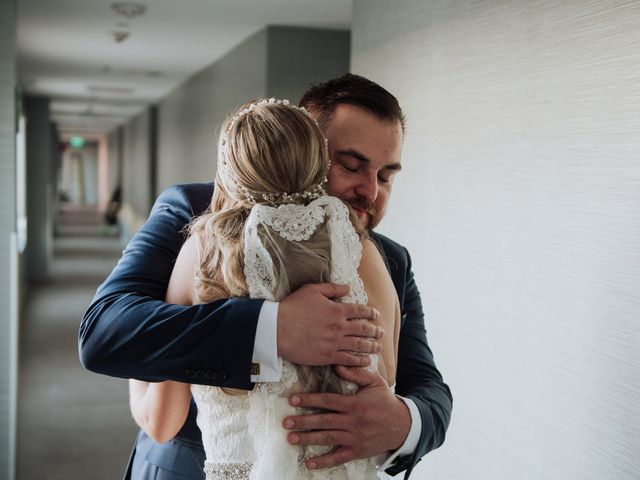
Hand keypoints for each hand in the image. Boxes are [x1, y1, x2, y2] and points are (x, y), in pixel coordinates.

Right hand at [277, 283, 382, 366]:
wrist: (277, 329)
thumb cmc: (292, 307)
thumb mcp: (312, 290)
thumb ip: (332, 288)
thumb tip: (348, 288)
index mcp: (337, 310)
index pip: (360, 311)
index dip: (371, 313)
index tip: (376, 315)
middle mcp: (339, 327)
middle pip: (364, 329)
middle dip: (375, 331)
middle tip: (381, 332)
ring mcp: (334, 343)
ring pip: (359, 346)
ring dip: (371, 346)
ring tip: (378, 347)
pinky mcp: (327, 357)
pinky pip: (348, 360)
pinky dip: (359, 361)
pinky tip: (366, 361)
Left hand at [283, 366, 410, 469]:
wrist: (403, 425)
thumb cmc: (385, 401)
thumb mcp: (374, 382)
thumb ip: (356, 374)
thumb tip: (338, 365)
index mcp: (354, 404)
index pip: (328, 401)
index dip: (309, 400)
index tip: (293, 400)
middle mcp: (353, 422)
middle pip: (323, 421)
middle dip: (303, 421)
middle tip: (286, 422)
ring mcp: (354, 438)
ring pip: (327, 438)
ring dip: (308, 439)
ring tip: (291, 438)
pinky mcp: (357, 451)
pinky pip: (338, 458)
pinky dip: (323, 461)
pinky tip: (309, 462)